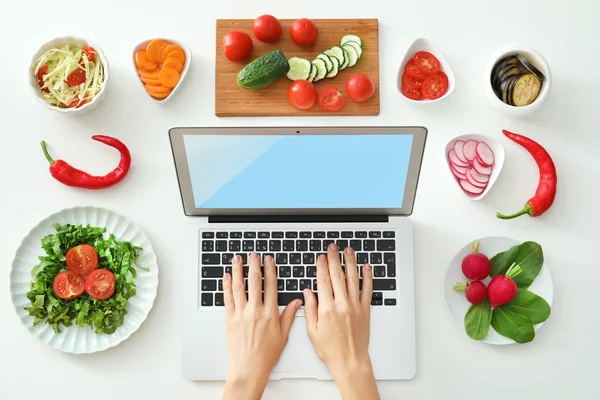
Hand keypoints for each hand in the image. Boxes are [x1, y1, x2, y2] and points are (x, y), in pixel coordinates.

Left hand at [222, 253, 301, 399]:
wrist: (248, 369)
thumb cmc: (265, 355)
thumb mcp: (283, 336)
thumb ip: (289, 316)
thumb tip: (297, 301)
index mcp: (270, 314)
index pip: (271, 285)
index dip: (270, 270)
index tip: (269, 260)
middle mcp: (255, 311)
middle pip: (255, 282)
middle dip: (254, 265)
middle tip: (254, 254)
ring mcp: (241, 314)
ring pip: (239, 286)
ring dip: (238, 270)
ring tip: (238, 259)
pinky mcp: (229, 319)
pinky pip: (228, 298)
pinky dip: (227, 285)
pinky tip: (227, 276)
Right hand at [304, 244, 379, 399]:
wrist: (350, 361)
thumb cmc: (330, 349)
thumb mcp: (312, 331)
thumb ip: (310, 310)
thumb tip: (308, 293)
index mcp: (326, 309)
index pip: (323, 281)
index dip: (321, 266)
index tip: (320, 257)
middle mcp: (342, 304)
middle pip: (337, 275)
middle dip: (334, 258)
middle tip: (333, 247)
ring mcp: (355, 306)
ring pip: (353, 279)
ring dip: (350, 262)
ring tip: (348, 251)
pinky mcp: (366, 310)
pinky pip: (367, 290)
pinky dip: (367, 277)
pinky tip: (366, 267)